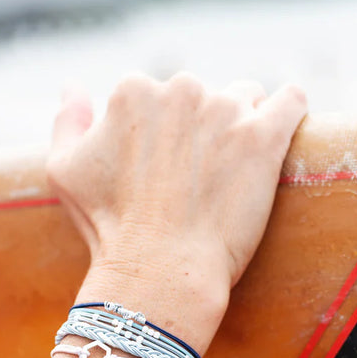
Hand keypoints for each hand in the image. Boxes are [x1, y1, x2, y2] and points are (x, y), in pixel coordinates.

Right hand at [47, 73, 307, 350]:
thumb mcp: (64, 169)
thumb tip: (73, 86)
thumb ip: (68, 119)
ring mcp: (226, 109)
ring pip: (246, 97)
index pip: (158, 93)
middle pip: (202, 94)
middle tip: (198, 176)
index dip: (162, 131)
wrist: (159, 271)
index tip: (165, 167)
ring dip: (242, 122)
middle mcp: (181, 89)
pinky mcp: (264, 135)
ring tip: (236, 168)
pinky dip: (290, 108)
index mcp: (133, 90)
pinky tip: (285, 124)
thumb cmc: (109, 227)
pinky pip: (292, 99)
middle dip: (202, 126)